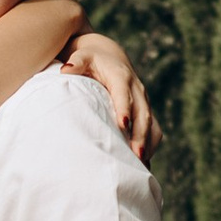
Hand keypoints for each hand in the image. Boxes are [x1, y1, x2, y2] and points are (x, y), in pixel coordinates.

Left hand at [61, 31, 159, 160]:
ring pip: (151, 123)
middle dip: (140, 134)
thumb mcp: (82, 56)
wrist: (110, 56)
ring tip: (141, 164)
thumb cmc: (91, 59)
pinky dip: (151, 144)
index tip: (122, 124)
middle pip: (142, 113)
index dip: (124, 108)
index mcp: (121, 77)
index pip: (124, 94)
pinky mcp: (145, 110)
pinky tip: (143, 163)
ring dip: (147, 143)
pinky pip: (153, 128)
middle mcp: (136, 89)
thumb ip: (75, 63)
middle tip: (136, 155)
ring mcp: (143, 100)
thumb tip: (66, 70)